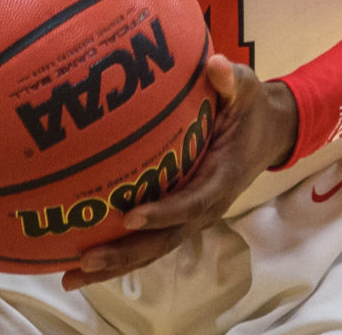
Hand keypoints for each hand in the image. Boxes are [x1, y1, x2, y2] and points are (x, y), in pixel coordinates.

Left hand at [59, 57, 300, 289]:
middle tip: (85, 261)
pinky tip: (81, 260)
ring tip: (72, 277)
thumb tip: (213, 65)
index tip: (129, 216)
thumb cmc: (250, 110)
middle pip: (165, 240)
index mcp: (223, 178)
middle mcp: (207, 206)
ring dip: (116, 264)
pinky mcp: (181, 216)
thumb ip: (232, 80)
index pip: (192, 203)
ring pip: (154, 248)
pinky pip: (150, 240)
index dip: (163, 213)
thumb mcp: (247, 89)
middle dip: (126, 254)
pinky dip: (120, 254)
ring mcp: (193, 216)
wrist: (268, 132)